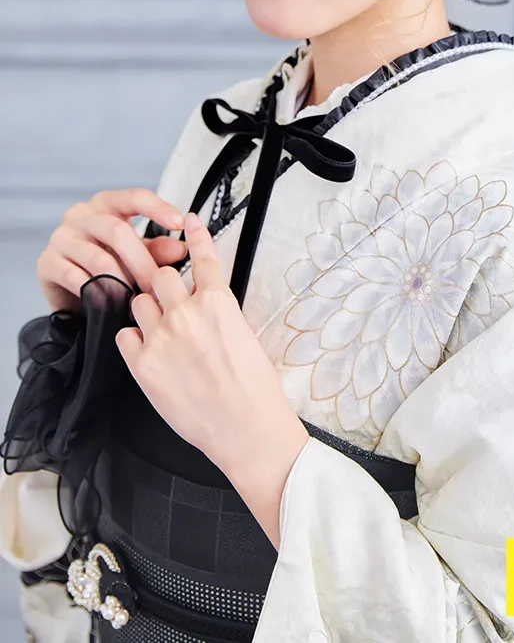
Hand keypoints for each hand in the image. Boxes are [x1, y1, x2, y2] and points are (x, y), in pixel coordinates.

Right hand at [37, 188, 185, 311]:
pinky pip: (76, 277)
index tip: (180, 222)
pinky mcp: (47, 262)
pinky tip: (110, 302)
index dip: (158, 208)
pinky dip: (97, 292)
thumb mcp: (137, 253)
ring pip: (98, 258)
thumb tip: (181, 249)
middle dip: (142, 261)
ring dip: (122, 282)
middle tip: (158, 284)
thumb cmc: (109, 264)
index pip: (135, 197)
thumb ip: (157, 250)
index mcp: (106, 203)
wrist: (72, 293)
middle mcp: (81, 214)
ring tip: (137, 298)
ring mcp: (61, 237)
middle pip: (117, 231)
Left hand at [115, 212, 308, 482]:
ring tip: (160, 331)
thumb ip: (219, 313)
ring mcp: (161, 338)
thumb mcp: (245, 336)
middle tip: (167, 300)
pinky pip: (125, 336)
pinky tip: (147, 352)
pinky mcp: (143, 365)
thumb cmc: (254, 388)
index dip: (195, 236)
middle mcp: (187, 314)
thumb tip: (205, 305)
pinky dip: (133, 339)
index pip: (202, 258)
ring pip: (138, 302)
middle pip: (158, 276)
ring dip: (146, 311)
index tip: (188, 220)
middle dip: (161, 284)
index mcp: (218, 303)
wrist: (244, 427)